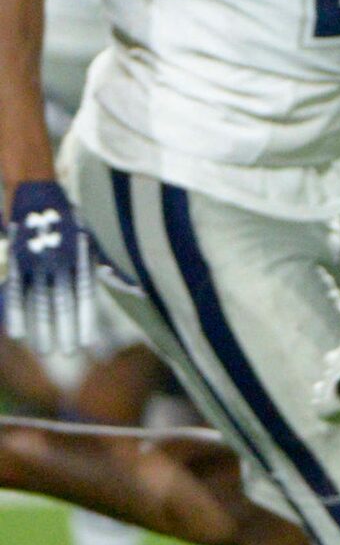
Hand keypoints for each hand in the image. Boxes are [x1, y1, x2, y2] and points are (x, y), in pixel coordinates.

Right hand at [5, 179, 96, 356]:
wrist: (37, 190)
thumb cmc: (66, 217)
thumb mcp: (87, 237)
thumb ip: (97, 262)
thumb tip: (119, 280)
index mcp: (80, 257)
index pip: (84, 295)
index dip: (83, 319)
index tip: (85, 342)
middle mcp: (59, 261)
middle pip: (61, 302)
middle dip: (61, 329)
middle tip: (62, 354)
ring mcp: (37, 260)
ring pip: (39, 300)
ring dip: (40, 327)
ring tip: (42, 349)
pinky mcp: (17, 258)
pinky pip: (16, 290)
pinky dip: (16, 311)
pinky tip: (16, 332)